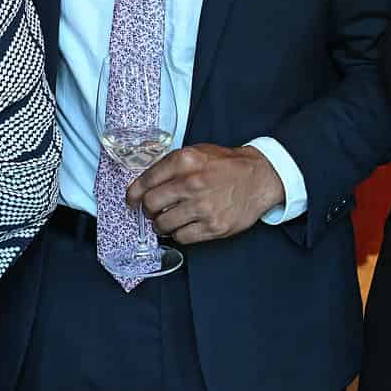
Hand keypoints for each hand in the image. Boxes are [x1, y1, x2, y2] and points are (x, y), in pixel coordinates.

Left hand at [125, 143, 282, 243]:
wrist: (259, 178)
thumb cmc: (226, 165)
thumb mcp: (197, 152)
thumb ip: (171, 165)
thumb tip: (145, 183)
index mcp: (185, 160)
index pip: (146, 180)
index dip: (133, 194)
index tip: (131, 200)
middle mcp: (192, 183)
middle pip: (151, 205)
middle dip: (147, 211)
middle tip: (152, 211)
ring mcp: (203, 207)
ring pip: (163, 224)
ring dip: (161, 225)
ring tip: (167, 220)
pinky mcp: (213, 226)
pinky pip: (182, 238)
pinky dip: (178, 234)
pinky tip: (184, 226)